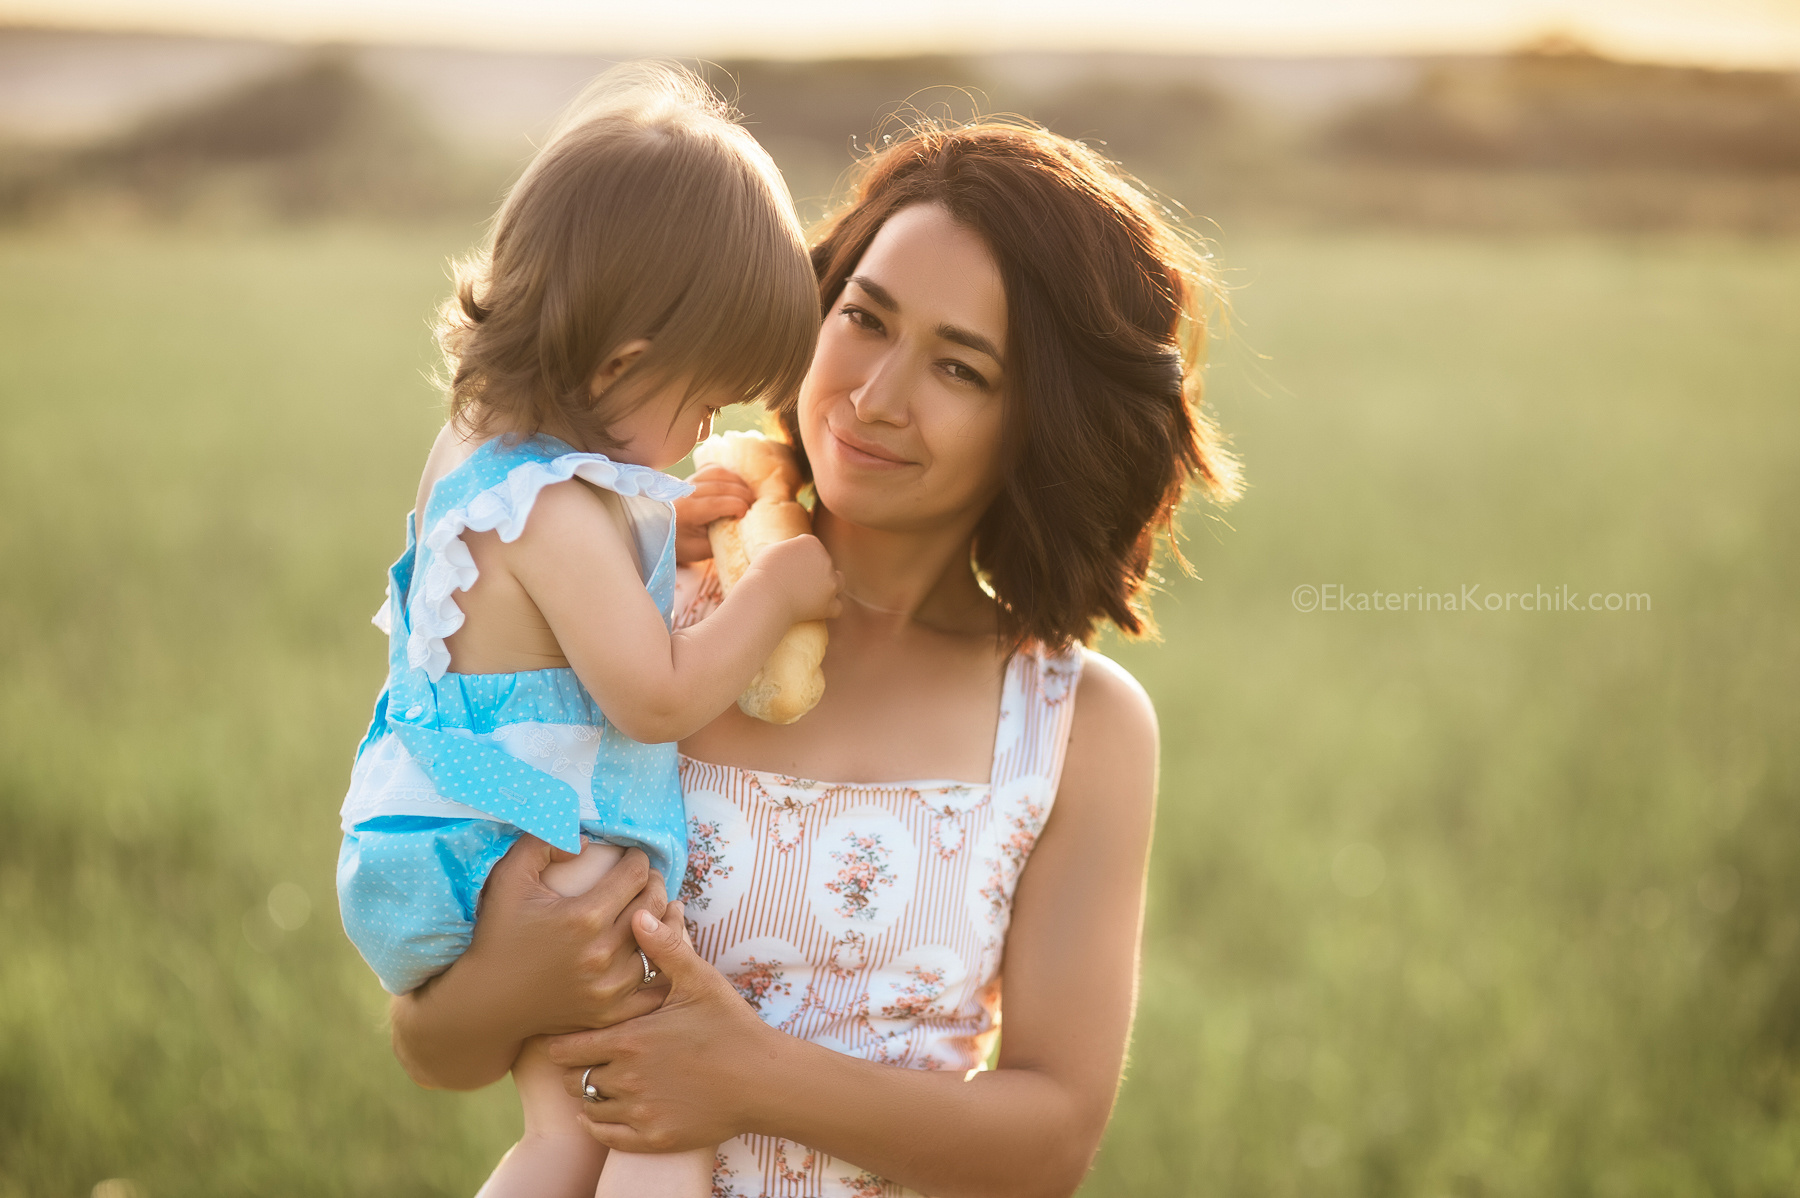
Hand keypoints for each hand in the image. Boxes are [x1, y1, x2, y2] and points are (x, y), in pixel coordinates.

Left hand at [548, 908, 774, 1152]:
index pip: (565, 1047)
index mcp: (630, 1039)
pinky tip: (606, 1110)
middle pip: (570, 1079)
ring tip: (600, 1078)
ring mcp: (639, 1112)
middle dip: (573, 1066)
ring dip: (588, 1094)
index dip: (561, 1039)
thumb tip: (637, 913)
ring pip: (586, 1108)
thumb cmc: (731, 1025)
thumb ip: (665, 948)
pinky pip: (605, 1136)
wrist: (764, 1080)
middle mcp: (627, 1079)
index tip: (571, 1031)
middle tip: (585, 1055)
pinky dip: (598, 1125)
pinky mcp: (653, 1138)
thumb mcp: (700, 981)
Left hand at [674, 465, 752, 562]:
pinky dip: (726, 474)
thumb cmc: (678, 544)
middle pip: (722, 485)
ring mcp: (687, 482)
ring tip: (747, 495)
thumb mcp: (699, 550)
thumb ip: (720, 541)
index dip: (739, 506)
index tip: (746, 515)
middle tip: (753, 506)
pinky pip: (711, 469)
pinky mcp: (689, 479)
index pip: (719, 502)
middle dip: (743, 494)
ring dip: (737, 481)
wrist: (655, 532)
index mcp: (687, 511)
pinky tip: (734, 484)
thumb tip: (743, 529)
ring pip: (718, 472)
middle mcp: (686, 492)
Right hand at [749, 533, 841, 623]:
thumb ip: (792, 548)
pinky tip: (819, 608)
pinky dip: (830, 608)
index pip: (813, 548)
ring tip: (815, 592)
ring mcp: (830, 583)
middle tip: (796, 581)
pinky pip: (837, 607)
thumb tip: (798, 553)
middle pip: (825, 564)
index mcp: (812, 543)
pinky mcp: (829, 604)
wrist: (765, 596)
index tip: (789, 566)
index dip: (802, 556)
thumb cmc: (764, 572)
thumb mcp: (774, 550)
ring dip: (829, 585)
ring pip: (838, 582)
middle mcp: (826, 560)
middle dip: (815, 570)